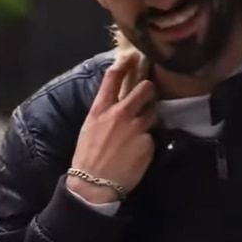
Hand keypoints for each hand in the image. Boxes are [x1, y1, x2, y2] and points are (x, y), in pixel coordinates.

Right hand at [69, 50, 156, 203]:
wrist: (94, 185)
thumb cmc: (88, 156)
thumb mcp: (90, 127)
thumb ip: (105, 110)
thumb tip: (117, 99)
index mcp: (101, 109)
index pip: (113, 78)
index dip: (125, 63)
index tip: (133, 56)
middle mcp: (119, 114)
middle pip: (145, 88)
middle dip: (149, 89)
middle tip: (148, 95)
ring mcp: (136, 128)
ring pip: (153, 111)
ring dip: (150, 117)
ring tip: (139, 131)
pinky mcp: (148, 142)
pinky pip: (153, 136)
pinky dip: (148, 142)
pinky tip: (137, 152)